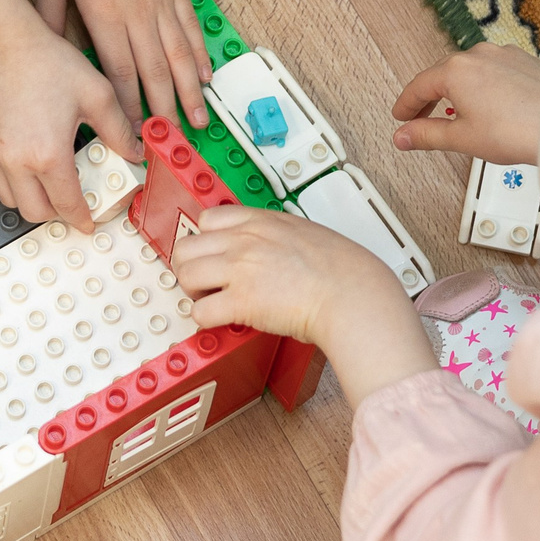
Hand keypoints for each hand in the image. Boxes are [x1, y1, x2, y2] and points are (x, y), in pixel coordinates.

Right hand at [0, 19, 131, 229]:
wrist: (2, 40)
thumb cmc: (46, 61)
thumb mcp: (96, 93)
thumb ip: (118, 129)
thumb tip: (133, 151)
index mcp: (48, 154)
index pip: (66, 204)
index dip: (81, 218)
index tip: (88, 221)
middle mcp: (15, 161)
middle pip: (34, 212)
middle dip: (56, 213)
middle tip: (72, 200)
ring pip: (10, 199)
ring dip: (32, 199)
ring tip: (49, 181)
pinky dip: (12, 179)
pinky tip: (28, 159)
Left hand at [34, 0, 205, 132]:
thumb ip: (49, 16)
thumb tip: (46, 52)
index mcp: (104, 14)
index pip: (118, 72)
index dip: (128, 107)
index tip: (133, 134)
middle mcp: (138, 13)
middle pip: (154, 73)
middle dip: (162, 112)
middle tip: (169, 142)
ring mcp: (161, 1)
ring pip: (179, 56)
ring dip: (188, 93)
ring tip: (197, 122)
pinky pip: (190, 29)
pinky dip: (199, 56)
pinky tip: (205, 77)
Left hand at [171, 206, 437, 401]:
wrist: (353, 294)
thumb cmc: (342, 270)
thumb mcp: (304, 232)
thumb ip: (277, 235)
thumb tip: (266, 249)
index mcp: (260, 220)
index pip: (207, 218)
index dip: (204, 241)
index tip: (210, 255)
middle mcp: (244, 240)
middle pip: (186, 247)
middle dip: (192, 268)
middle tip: (206, 283)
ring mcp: (240, 269)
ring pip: (186, 276)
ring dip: (195, 293)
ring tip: (213, 301)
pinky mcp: (241, 302)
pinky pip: (200, 312)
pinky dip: (206, 320)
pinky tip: (222, 322)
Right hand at [391, 42, 539, 164]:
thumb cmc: (520, 130)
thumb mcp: (462, 138)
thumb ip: (427, 135)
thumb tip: (404, 136)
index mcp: (456, 70)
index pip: (419, 86)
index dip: (406, 104)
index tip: (401, 116)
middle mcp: (479, 55)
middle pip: (443, 75)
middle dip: (431, 99)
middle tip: (421, 119)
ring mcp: (504, 55)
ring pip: (470, 72)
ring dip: (459, 92)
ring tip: (460, 117)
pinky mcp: (524, 61)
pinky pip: (494, 71)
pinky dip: (484, 88)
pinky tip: (491, 107)